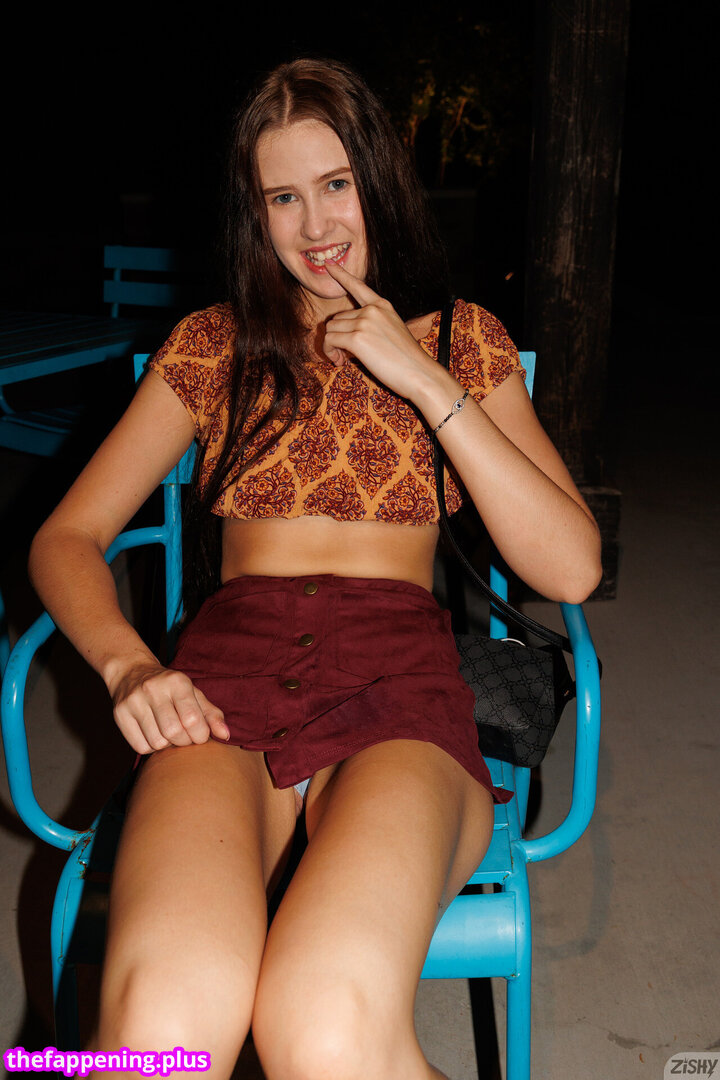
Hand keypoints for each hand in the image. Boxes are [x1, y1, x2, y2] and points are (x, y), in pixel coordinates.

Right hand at [109, 659, 228, 754]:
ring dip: (167, 745)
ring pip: (157, 742)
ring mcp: (134, 701)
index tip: (200, 735)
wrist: (131, 671)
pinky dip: (151, 747)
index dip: (200, 735)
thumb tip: (226, 736)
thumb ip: (211, 714)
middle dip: (184, 742)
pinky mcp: (119, 714)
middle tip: (185, 737)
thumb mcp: (193, 694)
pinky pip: (140, 746)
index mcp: (177, 682)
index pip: (192, 719)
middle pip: (174, 733)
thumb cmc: (170, 688)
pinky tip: (153, 734)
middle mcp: (153, 689)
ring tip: (168, 733)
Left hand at [321, 262, 441, 401]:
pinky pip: (330, 341)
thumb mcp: (393, 331)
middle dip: (337, 337)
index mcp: (383, 306)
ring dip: (332, 346)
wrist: (419, 373)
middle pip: (337, 317)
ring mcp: (364, 322)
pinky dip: (330, 352)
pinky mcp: (356, 338)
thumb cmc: (407, 360)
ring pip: (331, 329)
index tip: (329, 265)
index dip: (341, 276)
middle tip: (344, 355)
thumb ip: (374, 325)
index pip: (358, 286)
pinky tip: (341, 362)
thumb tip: (349, 334)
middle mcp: (372, 310)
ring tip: (344, 359)